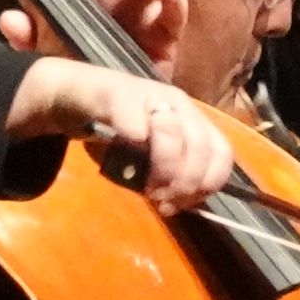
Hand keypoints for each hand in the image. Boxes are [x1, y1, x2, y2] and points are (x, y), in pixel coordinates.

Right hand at [18, 57, 236, 214]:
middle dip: (184, 181)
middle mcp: (178, 103)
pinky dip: (135, 139)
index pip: (221, 152)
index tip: (185, 203)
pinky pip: (134, 119)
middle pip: (199, 145)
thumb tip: (178, 205)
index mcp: (192, 118)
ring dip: (163, 166)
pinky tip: (127, 157)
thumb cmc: (116, 128)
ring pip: (172, 131)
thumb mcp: (149, 154)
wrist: (77, 93)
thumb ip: (168, 174)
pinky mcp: (117, 93)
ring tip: (146, 186)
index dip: (208, 183)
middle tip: (162, 200)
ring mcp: (150, 95)